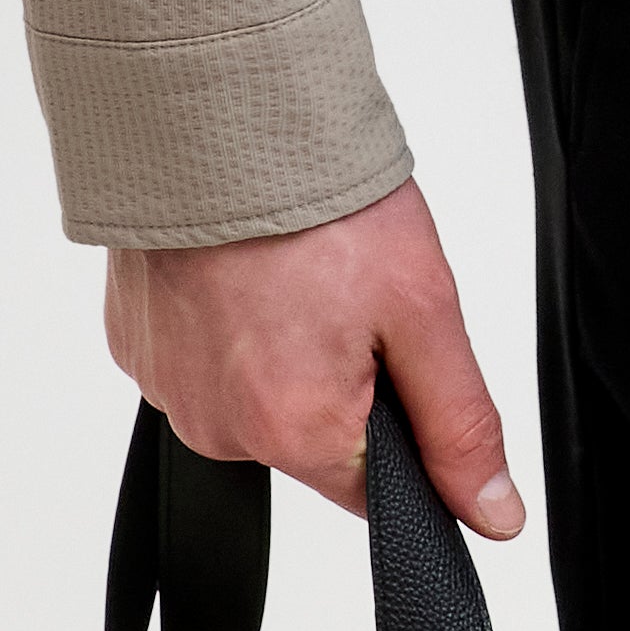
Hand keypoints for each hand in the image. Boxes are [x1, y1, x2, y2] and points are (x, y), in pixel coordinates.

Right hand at [105, 180, 526, 537]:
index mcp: (294, 433)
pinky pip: (201, 356)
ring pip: (254, 394)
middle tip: (348, 290)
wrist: (207, 115)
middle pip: (310, 436)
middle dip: (342, 377)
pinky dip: (229, 320)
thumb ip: (458, 425)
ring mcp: (167, 387)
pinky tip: (245, 266)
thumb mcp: (421, 311)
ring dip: (282, 347)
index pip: (373, 488)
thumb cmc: (315, 204)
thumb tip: (494, 515)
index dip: (402, 424)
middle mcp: (218, 430)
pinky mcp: (135, 343)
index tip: (396, 352)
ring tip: (293, 268)